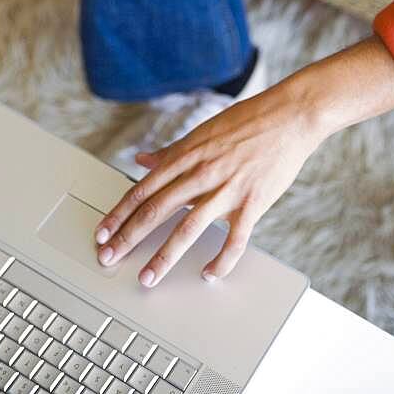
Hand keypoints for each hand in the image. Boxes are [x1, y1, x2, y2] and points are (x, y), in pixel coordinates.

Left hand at [93, 79, 324, 286]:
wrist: (289, 116)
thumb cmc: (248, 120)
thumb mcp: (203, 131)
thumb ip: (172, 151)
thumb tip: (143, 160)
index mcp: (188, 154)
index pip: (144, 188)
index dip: (120, 213)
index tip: (104, 232)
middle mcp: (202, 172)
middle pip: (157, 209)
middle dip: (129, 237)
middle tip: (108, 258)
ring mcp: (227, 188)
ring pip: (188, 227)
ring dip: (164, 256)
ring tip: (147, 276)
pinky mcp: (253, 202)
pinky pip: (234, 239)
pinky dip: (221, 260)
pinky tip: (208, 273)